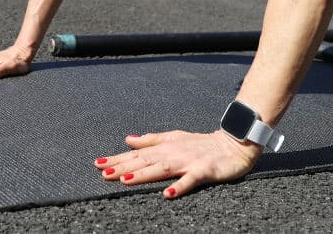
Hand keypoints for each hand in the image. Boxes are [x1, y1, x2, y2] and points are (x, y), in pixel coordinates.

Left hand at [95, 129, 260, 198]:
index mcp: (165, 147)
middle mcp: (173, 153)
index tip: (98, 163)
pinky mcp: (204, 170)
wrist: (234, 144)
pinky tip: (168, 194)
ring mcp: (188, 162)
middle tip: (103, 172)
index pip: (137, 154)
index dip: (117, 158)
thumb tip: (128, 139)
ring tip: (126, 180)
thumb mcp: (174, 138)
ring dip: (144, 174)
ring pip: (162, 168)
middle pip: (145, 160)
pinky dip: (180, 186)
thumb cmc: (202, 144)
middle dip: (123, 166)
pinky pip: (190, 180)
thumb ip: (151, 140)